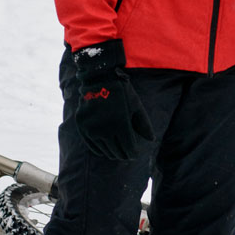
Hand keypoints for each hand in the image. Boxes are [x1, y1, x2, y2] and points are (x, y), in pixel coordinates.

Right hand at [73, 39, 154, 159]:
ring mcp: (92, 129)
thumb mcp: (137, 106)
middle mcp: (105, 129)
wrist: (99, 79)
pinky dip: (99, 150)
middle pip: (116, 151)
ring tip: (117, 154)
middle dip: (123, 155)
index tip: (135, 154)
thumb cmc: (122, 92)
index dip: (133, 153)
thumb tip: (152, 140)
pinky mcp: (82, 127)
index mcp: (121, 124)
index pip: (128, 148)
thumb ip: (144, 124)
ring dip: (112, 153)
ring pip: (104, 150)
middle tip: (127, 155)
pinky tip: (104, 151)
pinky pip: (91, 145)